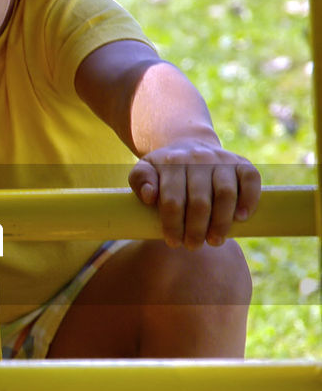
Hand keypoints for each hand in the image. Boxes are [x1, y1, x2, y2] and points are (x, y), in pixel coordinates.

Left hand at [129, 140, 260, 248]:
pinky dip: (249, 199)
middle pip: (200, 201)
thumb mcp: (145, 170)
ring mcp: (222, 160)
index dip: (172, 225)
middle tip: (193, 246)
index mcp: (172, 162)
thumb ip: (140, 181)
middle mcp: (198, 159)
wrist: (188, 145)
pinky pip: (250, 179)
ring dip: (221, 222)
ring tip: (215, 241)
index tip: (173, 242)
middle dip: (196, 230)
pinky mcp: (242, 163)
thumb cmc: (165, 170)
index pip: (172, 200)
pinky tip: (241, 218)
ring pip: (225, 193)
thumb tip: (150, 197)